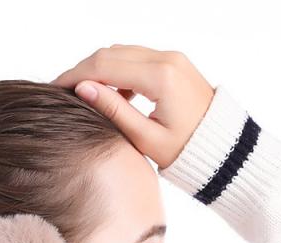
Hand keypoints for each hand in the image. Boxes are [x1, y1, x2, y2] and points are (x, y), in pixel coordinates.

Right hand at [49, 44, 215, 169]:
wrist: (224, 149)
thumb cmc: (188, 152)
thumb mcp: (147, 139)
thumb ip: (114, 111)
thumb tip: (83, 89)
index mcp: (160, 77)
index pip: (105, 66)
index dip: (75, 75)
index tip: (55, 89)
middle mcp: (167, 59)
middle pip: (111, 54)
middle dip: (83, 70)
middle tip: (63, 90)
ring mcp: (172, 58)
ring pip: (122, 52)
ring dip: (100, 69)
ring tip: (84, 94)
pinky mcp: (174, 63)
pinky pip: (137, 58)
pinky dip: (118, 70)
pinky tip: (112, 94)